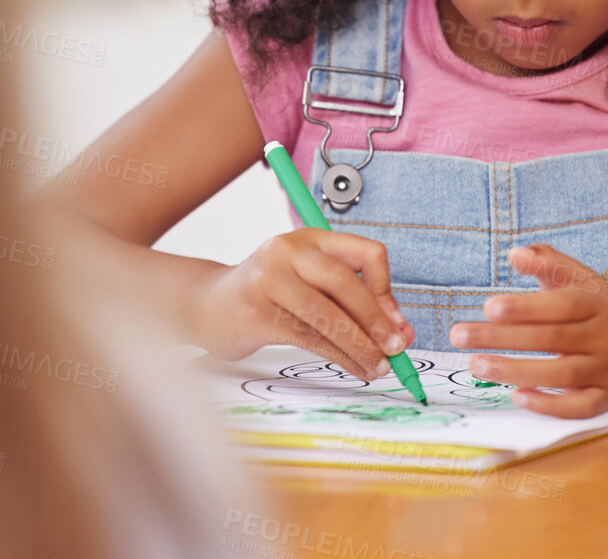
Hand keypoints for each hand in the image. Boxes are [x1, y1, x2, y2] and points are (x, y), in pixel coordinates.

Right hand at [198, 229, 414, 379]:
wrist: (207, 305)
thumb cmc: (268, 294)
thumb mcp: (310, 283)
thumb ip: (353, 301)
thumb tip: (401, 330)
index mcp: (311, 239)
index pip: (365, 253)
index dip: (386, 289)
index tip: (395, 322)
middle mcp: (289, 251)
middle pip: (344, 283)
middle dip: (375, 321)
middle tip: (396, 348)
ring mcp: (269, 280)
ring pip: (327, 316)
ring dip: (359, 347)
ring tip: (378, 367)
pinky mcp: (256, 313)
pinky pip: (308, 338)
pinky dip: (338, 357)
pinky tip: (354, 368)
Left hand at [447, 244, 607, 418]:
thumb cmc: (596, 307)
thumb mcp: (579, 278)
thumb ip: (547, 262)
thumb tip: (516, 253)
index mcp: (597, 303)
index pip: (561, 305)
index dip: (525, 307)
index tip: (488, 307)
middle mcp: (604, 336)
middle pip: (552, 338)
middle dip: (503, 338)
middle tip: (459, 335)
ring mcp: (607, 370)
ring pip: (563, 374)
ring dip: (516, 371)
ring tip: (476, 365)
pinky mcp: (605, 398)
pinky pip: (580, 407)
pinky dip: (550, 404)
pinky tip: (517, 395)